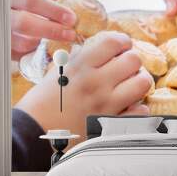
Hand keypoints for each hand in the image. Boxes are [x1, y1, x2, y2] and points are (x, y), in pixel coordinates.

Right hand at [10, 0, 77, 60]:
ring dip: (47, 45)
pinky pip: (23, 57)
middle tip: (71, 35)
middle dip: (52, 30)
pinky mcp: (2, 50)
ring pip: (23, 43)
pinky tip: (51, 53)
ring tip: (64, 45)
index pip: (32, 0)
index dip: (54, 10)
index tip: (72, 18)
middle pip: (25, 23)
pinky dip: (39, 56)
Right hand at [15, 31, 151, 137]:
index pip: (114, 42)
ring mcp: (106, 104)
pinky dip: (138, 108)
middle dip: (132, 61)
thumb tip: (95, 51)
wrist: (33, 134)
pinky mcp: (112, 124)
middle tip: (126, 67)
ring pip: (142, 83)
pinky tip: (129, 106)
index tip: (123, 46)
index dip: (122, 41)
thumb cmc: (41, 104)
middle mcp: (96, 83)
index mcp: (80, 67)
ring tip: (132, 84)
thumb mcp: (56, 73)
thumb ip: (78, 60)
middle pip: (134, 60)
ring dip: (139, 81)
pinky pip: (140, 111)